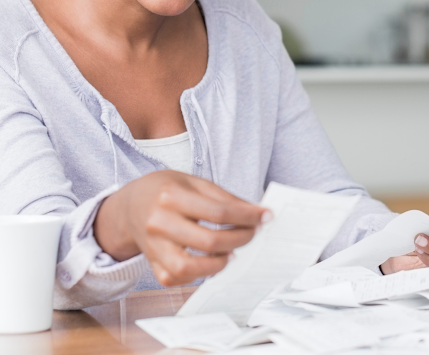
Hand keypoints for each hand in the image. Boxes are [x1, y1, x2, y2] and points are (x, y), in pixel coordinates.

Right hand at [94, 170, 269, 285]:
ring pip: (190, 267)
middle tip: (253, 233)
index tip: (266, 216)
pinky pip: (177, 278)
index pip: (218, 211)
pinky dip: (198, 274)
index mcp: (171, 196)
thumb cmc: (167, 191)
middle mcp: (159, 222)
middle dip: (240, 238)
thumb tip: (256, 212)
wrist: (130, 205)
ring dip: (219, 263)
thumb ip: (224, 197)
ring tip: (232, 252)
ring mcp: (153, 246)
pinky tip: (210, 261)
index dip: (247, 215)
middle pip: (209, 240)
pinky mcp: (152, 264)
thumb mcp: (194, 182)